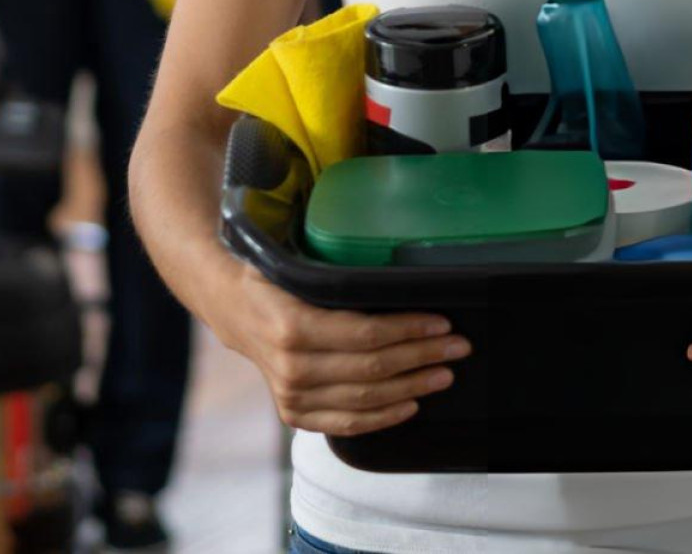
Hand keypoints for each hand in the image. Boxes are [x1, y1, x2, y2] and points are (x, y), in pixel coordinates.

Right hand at [213, 267, 466, 436]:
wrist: (233, 308)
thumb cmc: (274, 280)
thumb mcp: (299, 267)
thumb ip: (339, 280)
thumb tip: (402, 281)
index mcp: (293, 326)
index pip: (366, 334)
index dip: (409, 331)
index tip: (442, 323)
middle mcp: (292, 367)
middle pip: (373, 368)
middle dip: (422, 357)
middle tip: (458, 347)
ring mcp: (292, 396)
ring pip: (366, 399)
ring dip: (412, 387)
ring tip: (444, 374)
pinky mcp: (295, 414)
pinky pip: (348, 424)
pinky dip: (384, 417)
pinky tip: (412, 404)